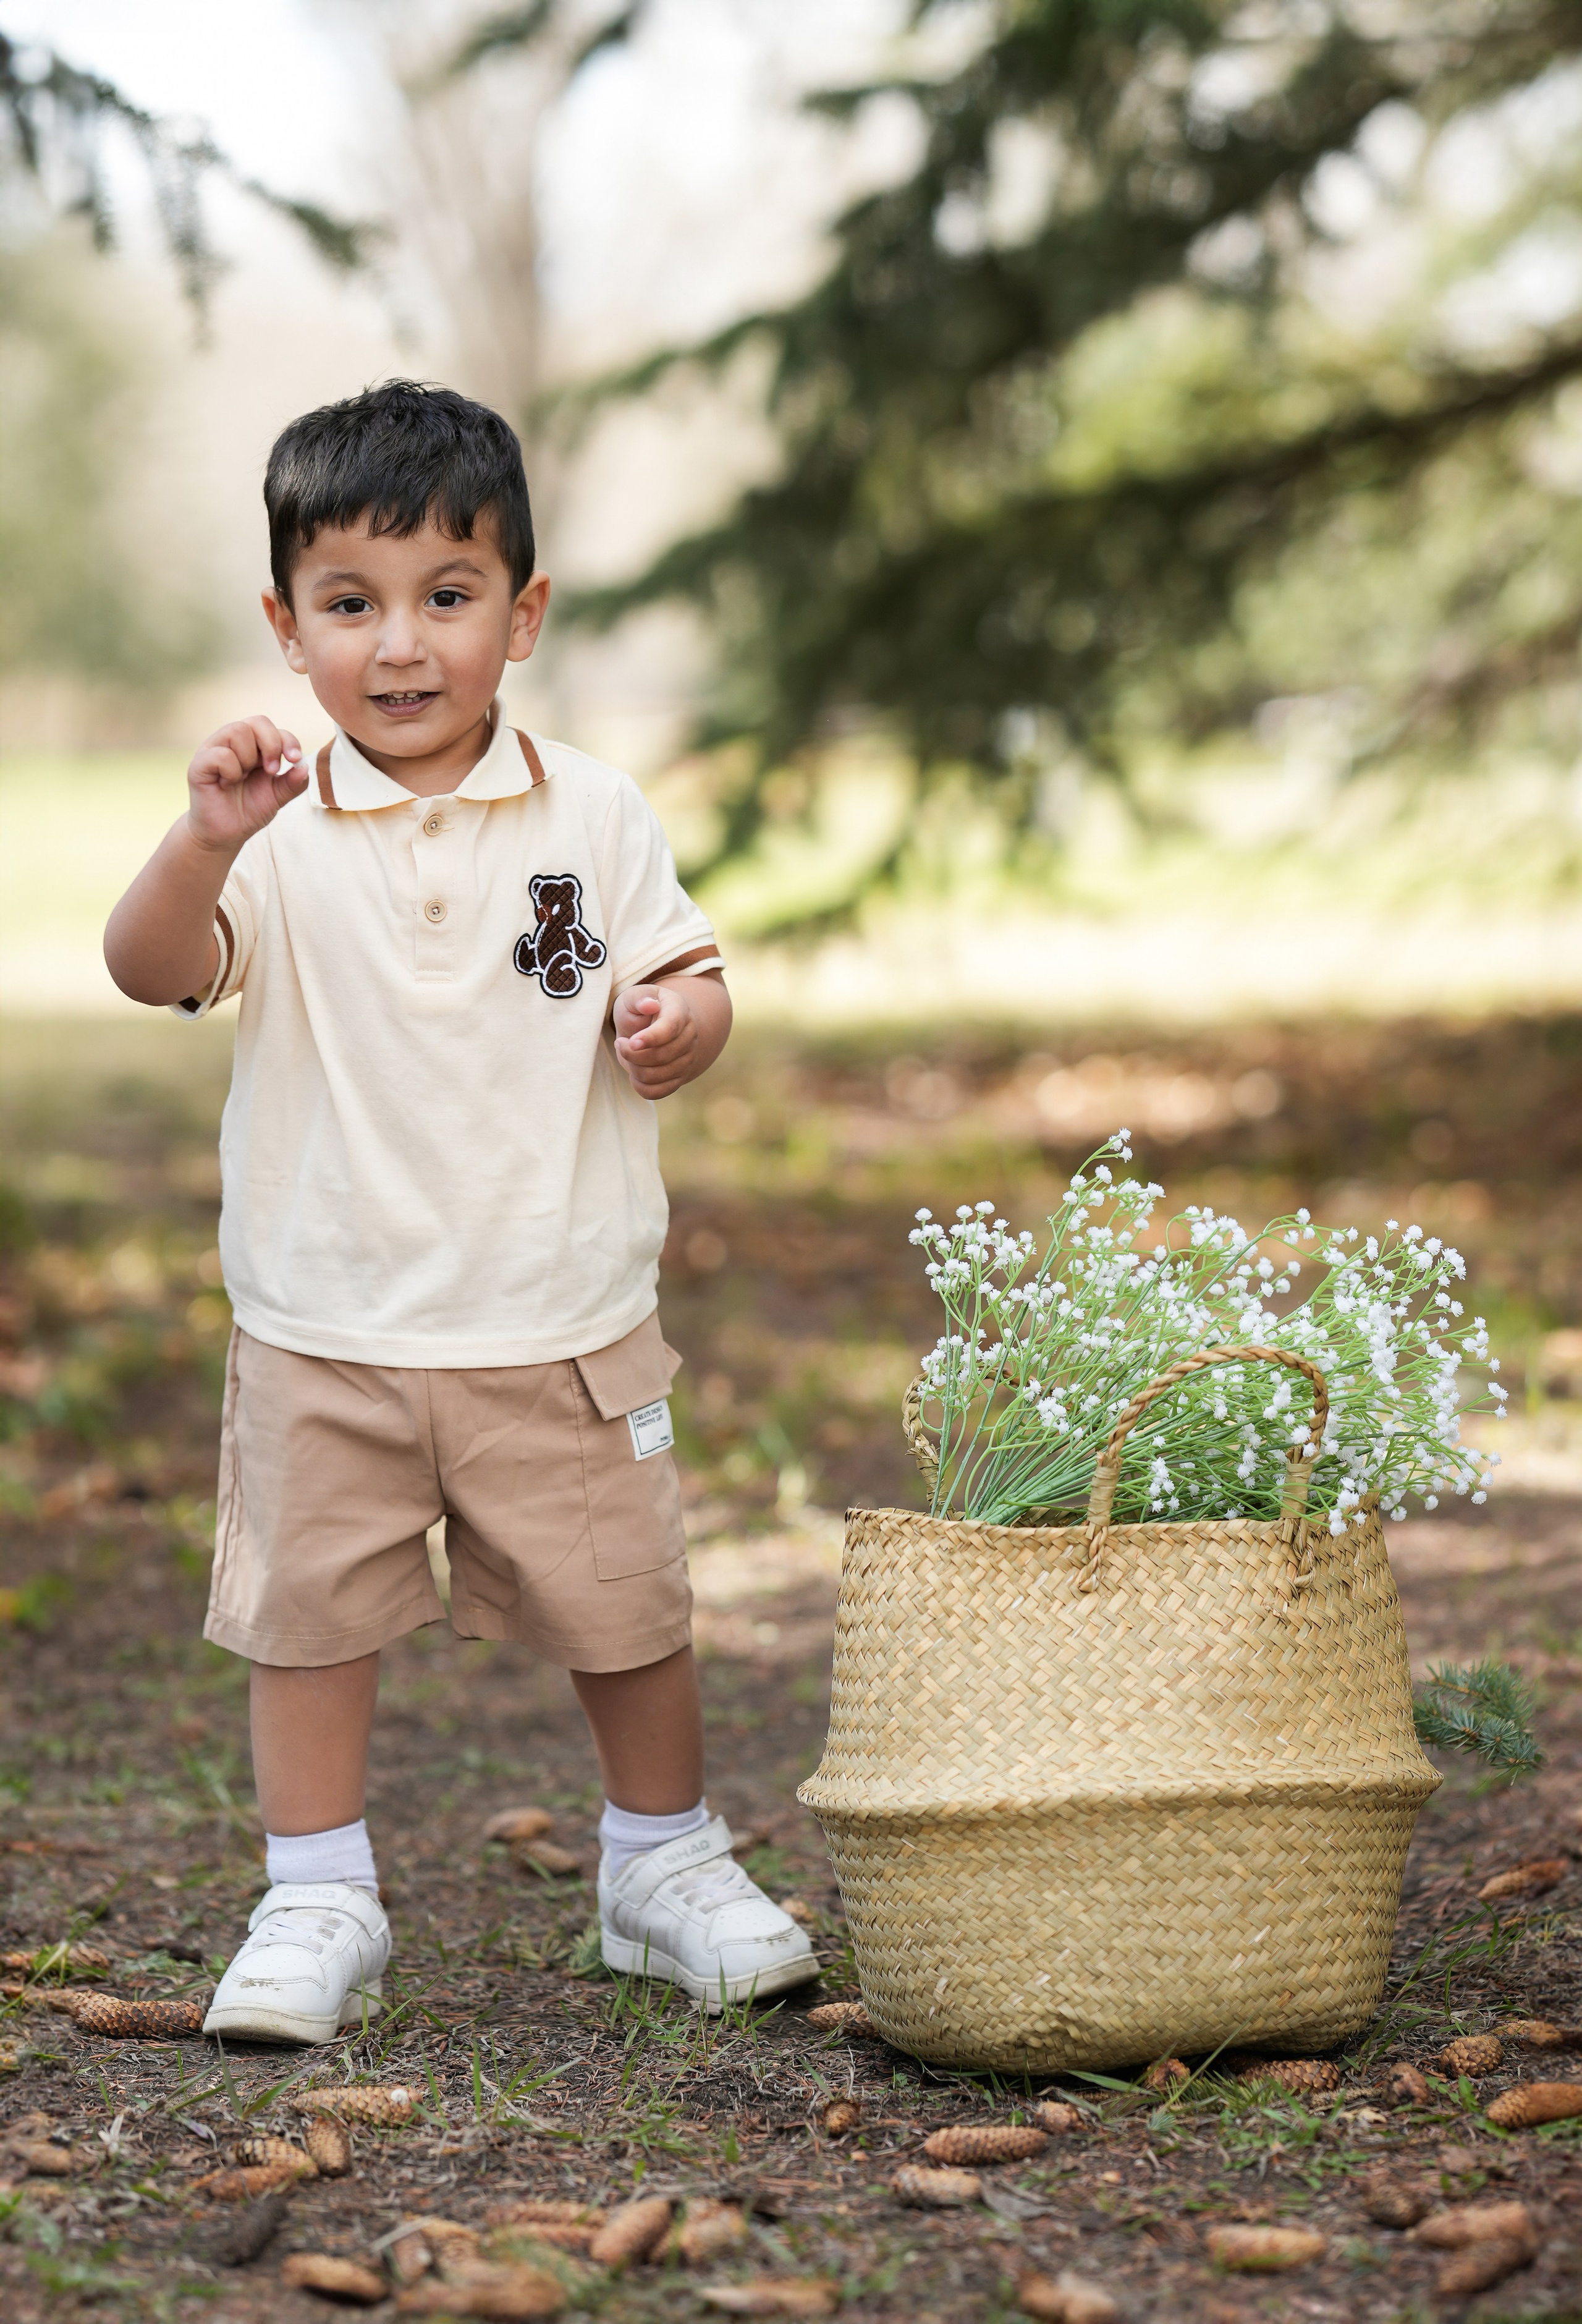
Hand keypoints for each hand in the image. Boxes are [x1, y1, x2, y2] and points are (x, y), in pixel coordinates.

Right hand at [187, 717, 307, 853]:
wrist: (226, 834)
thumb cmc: (249, 810)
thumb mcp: (278, 796)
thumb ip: (293, 782)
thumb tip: (305, 766)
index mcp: (252, 746)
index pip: (270, 727)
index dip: (287, 739)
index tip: (294, 759)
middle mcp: (232, 742)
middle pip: (257, 722)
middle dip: (271, 745)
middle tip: (271, 770)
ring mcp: (214, 750)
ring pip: (237, 731)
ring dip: (249, 758)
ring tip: (243, 778)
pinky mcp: (199, 763)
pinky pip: (220, 754)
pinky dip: (231, 770)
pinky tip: (227, 784)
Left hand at [613, 981, 701, 1098]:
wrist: (654, 1026)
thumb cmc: (640, 1010)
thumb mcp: (634, 997)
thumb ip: (639, 998)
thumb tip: (650, 1005)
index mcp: (679, 1011)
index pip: (670, 1028)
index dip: (650, 1038)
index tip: (630, 1041)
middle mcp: (689, 1036)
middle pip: (662, 1056)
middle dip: (632, 1054)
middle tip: (620, 1042)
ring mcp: (687, 1059)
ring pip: (657, 1076)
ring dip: (634, 1068)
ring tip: (627, 1054)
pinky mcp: (679, 1078)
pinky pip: (658, 1092)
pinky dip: (640, 1085)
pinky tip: (634, 1072)